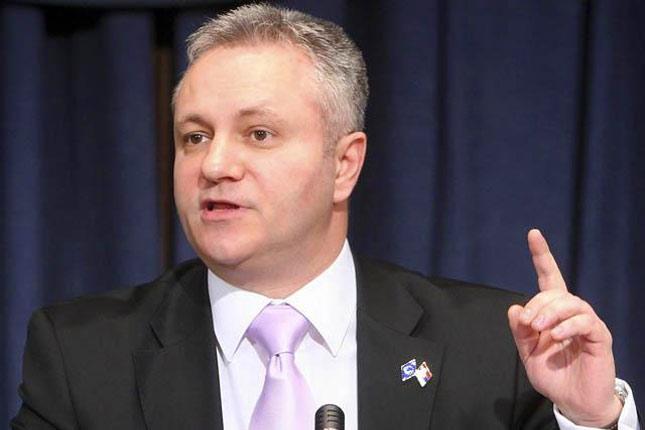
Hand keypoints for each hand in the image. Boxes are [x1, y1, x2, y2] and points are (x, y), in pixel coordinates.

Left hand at [508, 229, 622, 426]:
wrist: (574, 402)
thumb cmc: (553, 376)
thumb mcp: (528, 353)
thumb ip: (520, 332)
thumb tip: (515, 308)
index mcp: (552, 313)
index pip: (549, 278)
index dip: (542, 255)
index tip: (533, 234)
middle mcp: (571, 313)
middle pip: (554, 292)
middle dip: (537, 304)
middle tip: (528, 324)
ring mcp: (586, 323)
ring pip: (571, 302)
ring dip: (551, 312)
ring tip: (540, 329)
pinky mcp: (599, 337)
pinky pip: (585, 321)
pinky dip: (568, 325)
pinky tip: (556, 336)